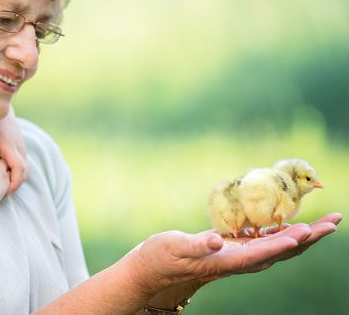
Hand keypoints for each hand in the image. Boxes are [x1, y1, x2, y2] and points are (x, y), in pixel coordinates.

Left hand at [0, 106, 26, 194]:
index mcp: (9, 145)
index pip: (19, 168)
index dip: (14, 183)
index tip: (6, 194)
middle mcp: (18, 146)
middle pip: (24, 172)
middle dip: (15, 185)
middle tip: (1, 197)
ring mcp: (20, 146)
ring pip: (24, 168)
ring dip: (15, 179)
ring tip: (1, 190)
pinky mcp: (19, 146)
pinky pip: (21, 163)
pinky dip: (15, 172)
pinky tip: (2, 178)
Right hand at [125, 213, 340, 299]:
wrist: (157, 268)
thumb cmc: (162, 256)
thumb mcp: (174, 247)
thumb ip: (196, 244)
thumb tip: (216, 240)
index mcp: (226, 261)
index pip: (260, 255)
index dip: (281, 246)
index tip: (303, 235)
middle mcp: (240, 262)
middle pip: (283, 251)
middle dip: (310, 237)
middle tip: (335, 221)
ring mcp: (241, 256)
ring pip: (281, 246)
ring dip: (306, 234)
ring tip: (327, 222)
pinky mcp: (237, 249)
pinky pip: (269, 240)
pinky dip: (286, 231)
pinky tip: (295, 223)